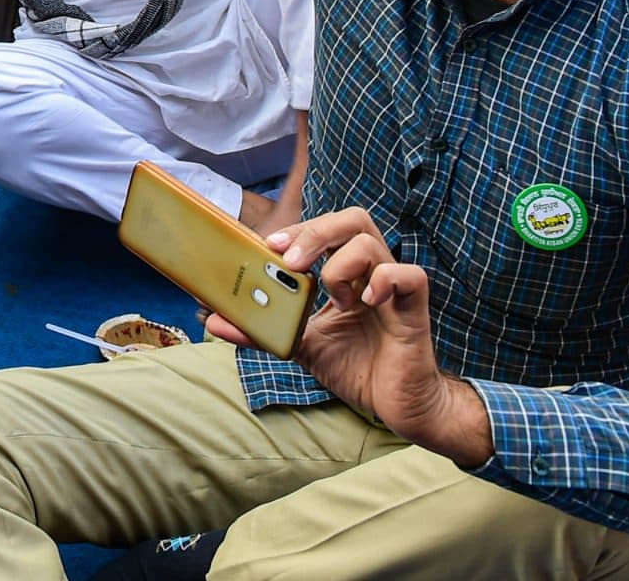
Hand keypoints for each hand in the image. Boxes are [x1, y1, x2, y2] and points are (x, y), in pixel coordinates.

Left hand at [210, 208, 491, 468]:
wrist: (398, 408)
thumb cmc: (357, 370)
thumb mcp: (300, 346)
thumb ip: (262, 331)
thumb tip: (213, 321)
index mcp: (346, 275)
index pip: (325, 229)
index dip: (298, 229)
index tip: (269, 244)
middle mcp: (370, 274)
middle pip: (352, 220)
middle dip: (315, 232)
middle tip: (291, 261)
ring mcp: (393, 291)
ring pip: (372, 242)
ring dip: (340, 265)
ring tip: (335, 298)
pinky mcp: (414, 311)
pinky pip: (410, 276)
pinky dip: (384, 281)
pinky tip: (365, 303)